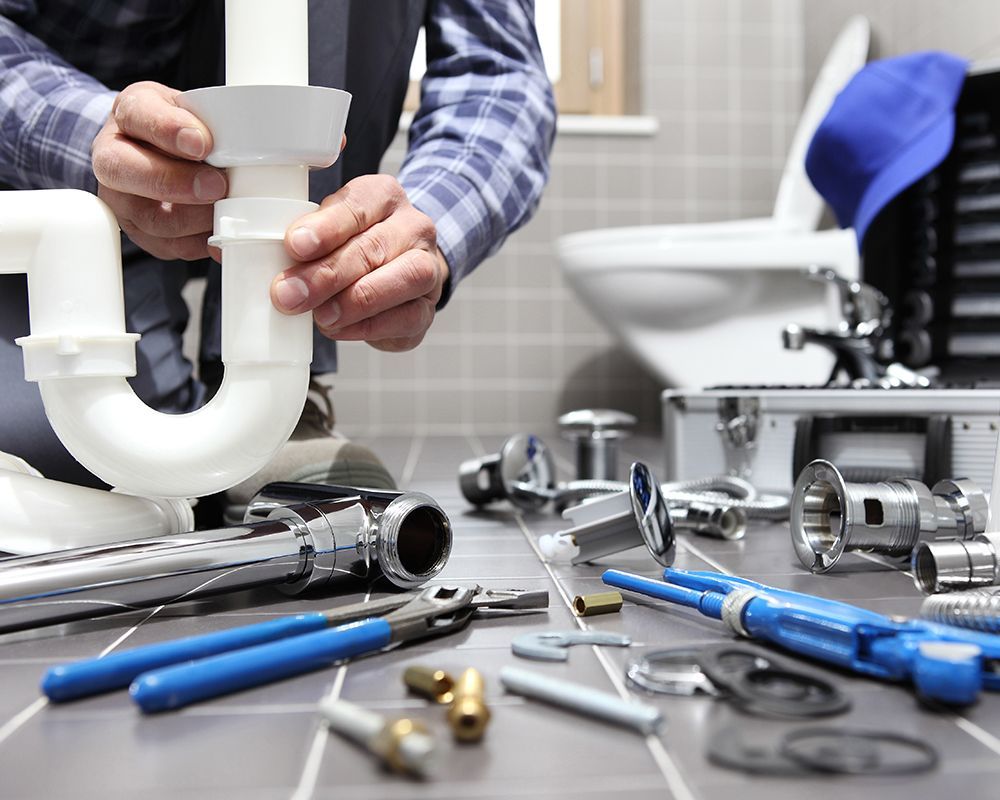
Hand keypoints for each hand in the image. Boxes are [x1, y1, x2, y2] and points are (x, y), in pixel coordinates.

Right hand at [91, 81, 226, 260]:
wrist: (163, 153)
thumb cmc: (179, 128)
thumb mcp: (191, 107)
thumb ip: (207, 120)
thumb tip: (234, 147)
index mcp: (128, 114)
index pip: (137, 115)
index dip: (168, 130)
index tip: (201, 142)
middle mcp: (114, 158)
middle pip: (125, 173)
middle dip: (176, 183)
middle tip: (216, 185)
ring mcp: (123, 201)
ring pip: (151, 219)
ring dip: (195, 218)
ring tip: (224, 208)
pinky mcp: (143, 234)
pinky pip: (170, 246)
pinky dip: (201, 241)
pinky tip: (221, 229)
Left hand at [270, 174, 449, 351]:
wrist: (401, 270)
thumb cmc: (354, 245)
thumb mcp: (327, 228)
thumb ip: (298, 239)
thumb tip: (249, 260)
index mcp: (384, 196)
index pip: (357, 206)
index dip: (325, 227)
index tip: (294, 245)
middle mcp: (413, 227)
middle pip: (373, 247)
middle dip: (327, 274)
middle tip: (289, 294)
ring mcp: (428, 268)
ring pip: (402, 279)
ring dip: (355, 301)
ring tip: (320, 316)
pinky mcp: (427, 308)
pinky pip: (406, 318)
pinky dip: (368, 326)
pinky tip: (339, 328)